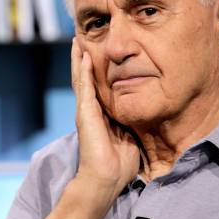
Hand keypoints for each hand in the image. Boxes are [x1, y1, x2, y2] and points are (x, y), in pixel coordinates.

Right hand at [71, 38, 139, 195]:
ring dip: (79, 59)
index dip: (95, 72)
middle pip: (85, 80)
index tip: (96, 55)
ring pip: (81, 79)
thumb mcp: (129, 139)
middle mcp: (91, 112)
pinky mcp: (85, 113)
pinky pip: (84, 87)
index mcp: (101, 117)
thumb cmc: (120, 165)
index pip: (97, 89)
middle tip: (80, 40)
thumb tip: (142, 120)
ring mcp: (86, 111)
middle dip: (83, 60)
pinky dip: (84, 70)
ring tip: (76, 41)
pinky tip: (84, 55)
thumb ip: (130, 127)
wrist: (107, 178)